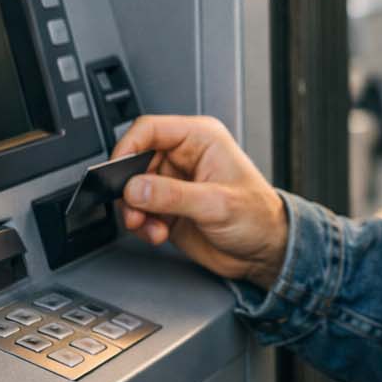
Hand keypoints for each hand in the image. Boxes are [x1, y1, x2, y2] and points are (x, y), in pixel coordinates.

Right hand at [113, 115, 287, 289]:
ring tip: (149, 227)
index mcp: (201, 139)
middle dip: (129, 189)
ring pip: (133, 189)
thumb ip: (172, 195)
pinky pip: (139, 211)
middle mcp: (185, 157)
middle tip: (135, 211)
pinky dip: (142, 225)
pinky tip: (158, 233)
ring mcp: (175, 183)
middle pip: (135, 161)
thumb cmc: (259, 218)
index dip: (127, 147)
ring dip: (135, 211)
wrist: (265, 252)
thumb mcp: (216, 204)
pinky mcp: (168, 207)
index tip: (116, 173)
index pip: (150, 129)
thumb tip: (135, 188)